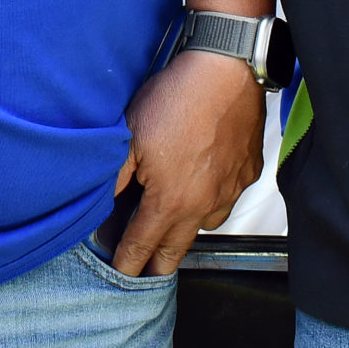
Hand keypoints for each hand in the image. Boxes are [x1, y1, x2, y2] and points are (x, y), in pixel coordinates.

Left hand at [109, 50, 265, 276]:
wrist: (225, 72)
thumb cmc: (176, 100)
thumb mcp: (129, 137)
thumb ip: (114, 178)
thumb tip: (100, 206)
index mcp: (170, 202)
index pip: (142, 246)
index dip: (127, 264)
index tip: (120, 275)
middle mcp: (203, 206)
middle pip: (176, 251)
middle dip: (157, 265)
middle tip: (144, 272)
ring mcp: (229, 191)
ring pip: (204, 227)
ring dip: (186, 232)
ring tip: (172, 225)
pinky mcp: (248, 173)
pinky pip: (227, 200)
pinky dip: (213, 202)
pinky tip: (203, 186)